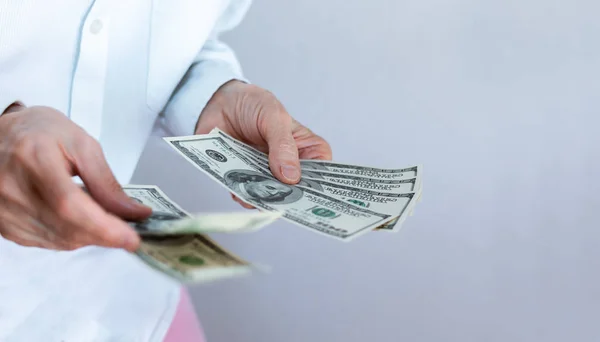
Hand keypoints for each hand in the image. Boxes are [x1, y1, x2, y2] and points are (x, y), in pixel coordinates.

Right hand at [0, 104, 150, 250]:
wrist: (1, 134)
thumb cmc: (40, 133)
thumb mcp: (81, 144)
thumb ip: (106, 182)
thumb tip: (134, 212)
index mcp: (34, 159)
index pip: (70, 205)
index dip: (103, 227)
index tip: (130, 239)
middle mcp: (13, 187)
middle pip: (67, 228)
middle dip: (104, 234)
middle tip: (127, 229)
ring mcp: (4, 209)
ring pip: (58, 240)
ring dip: (88, 236)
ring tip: (100, 219)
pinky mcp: (3, 224)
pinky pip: (45, 243)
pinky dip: (69, 237)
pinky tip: (77, 221)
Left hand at [195, 80, 331, 207]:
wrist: (220, 101)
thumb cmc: (254, 104)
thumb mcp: (273, 117)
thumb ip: (283, 145)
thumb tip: (291, 176)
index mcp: (306, 149)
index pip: (321, 173)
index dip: (316, 186)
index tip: (305, 194)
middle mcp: (289, 165)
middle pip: (296, 191)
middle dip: (286, 197)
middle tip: (277, 196)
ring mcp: (266, 174)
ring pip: (270, 197)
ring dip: (262, 197)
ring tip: (253, 189)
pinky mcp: (245, 179)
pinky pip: (246, 195)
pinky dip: (242, 195)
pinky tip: (238, 187)